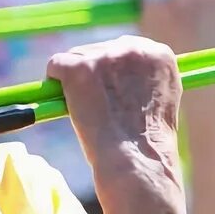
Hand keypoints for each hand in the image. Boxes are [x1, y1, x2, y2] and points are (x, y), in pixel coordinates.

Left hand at [47, 36, 187, 213]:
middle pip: (99, 50)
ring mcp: (106, 56)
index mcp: (160, 54)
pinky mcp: (79, 67)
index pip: (126, 48)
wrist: (136, 165)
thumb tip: (118, 74)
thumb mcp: (159, 101)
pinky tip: (69, 106)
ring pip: (76, 58)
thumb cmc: (147, 145)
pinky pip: (56, 66)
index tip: (110, 91)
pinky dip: (54, 84)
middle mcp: (135, 48)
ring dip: (75, 82)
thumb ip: (144, 80)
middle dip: (93, 74)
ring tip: (90, 112)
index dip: (113, 73)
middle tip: (97, 106)